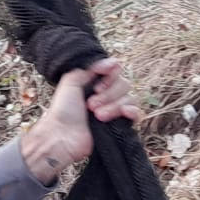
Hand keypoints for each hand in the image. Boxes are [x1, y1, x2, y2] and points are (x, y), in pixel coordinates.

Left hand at [19, 57, 140, 184]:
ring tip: (97, 115)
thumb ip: (88, 67)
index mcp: (96, 82)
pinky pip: (136, 113)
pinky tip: (124, 112)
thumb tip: (111, 63)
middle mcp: (107, 93)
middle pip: (124, 84)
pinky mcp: (120, 123)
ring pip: (130, 98)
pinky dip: (132, 111)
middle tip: (90, 105)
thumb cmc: (63, 110)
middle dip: (108, 94)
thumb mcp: (70, 82)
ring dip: (113, 106)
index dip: (110, 75)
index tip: (97, 85)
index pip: (116, 70)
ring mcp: (115, 108)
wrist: (63, 137)